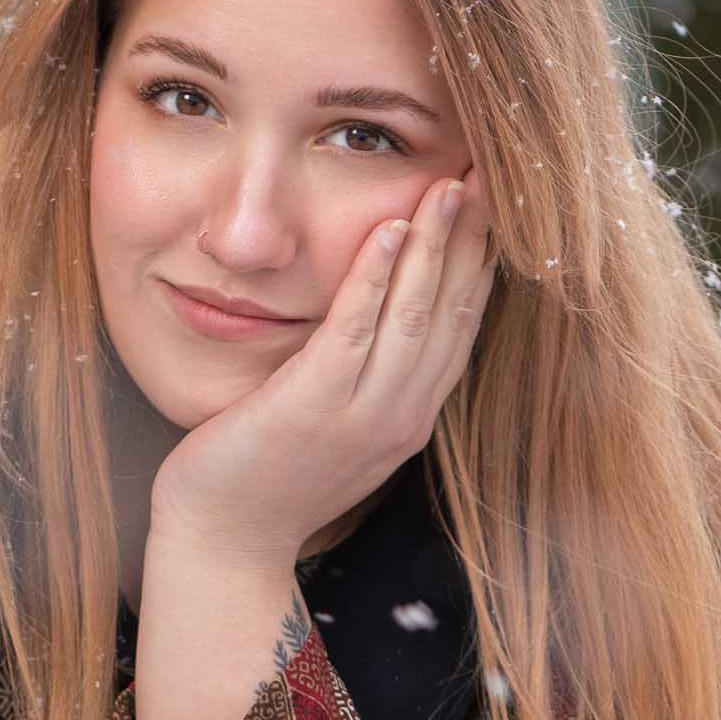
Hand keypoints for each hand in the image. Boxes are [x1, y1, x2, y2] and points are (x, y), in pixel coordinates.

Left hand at [147, 174, 493, 564]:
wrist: (225, 546)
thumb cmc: (269, 479)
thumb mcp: (335, 426)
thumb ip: (365, 376)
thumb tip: (381, 315)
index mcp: (410, 417)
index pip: (461, 325)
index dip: (481, 261)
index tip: (494, 204)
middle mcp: (399, 417)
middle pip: (451, 313)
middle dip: (472, 239)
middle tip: (489, 173)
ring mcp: (360, 417)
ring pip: (414, 316)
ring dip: (434, 245)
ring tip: (448, 184)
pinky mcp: (312, 409)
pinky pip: (353, 332)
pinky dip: (375, 278)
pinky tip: (388, 230)